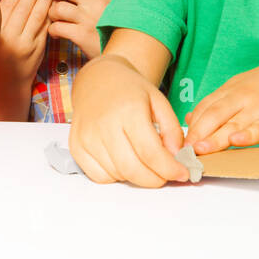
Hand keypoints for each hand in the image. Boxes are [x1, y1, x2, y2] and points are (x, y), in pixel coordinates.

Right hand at [0, 0, 51, 82]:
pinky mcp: (39, 49)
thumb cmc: (0, 51)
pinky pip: (46, 26)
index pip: (9, 5)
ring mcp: (26, 44)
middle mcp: (10, 38)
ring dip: (46, 0)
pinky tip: (53, 4)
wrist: (8, 79)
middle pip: (25, 8)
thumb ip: (6, 9)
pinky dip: (51, 13)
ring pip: (39, 16)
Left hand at [29, 0, 113, 58]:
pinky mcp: (83, 35)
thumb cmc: (116, 33)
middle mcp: (98, 3)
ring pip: (58, 8)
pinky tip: (55, 34)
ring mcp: (90, 19)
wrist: (127, 55)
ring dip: (51, 14)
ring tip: (54, 21)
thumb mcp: (111, 10)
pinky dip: (52, 30)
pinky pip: (57, 27)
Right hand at [69, 54, 188, 187]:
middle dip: (155, 179)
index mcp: (128, 110)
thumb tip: (175, 157)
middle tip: (165, 174)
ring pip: (118, 175)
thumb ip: (173, 130)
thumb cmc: (130, 90)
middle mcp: (104, 124)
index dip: (169, 169)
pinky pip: (99, 176)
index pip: (150, 152)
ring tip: (142, 159)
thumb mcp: (159, 102)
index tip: (182, 173)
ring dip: (136, 176)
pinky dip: (115, 175)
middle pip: (133, 170)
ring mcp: (87, 137)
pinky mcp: (76, 147)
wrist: (98, 80)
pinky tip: (123, 160)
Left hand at [184, 57, 258, 154]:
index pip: (204, 108)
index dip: (191, 125)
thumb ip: (214, 104)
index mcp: (229, 91)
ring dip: (216, 138)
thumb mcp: (237, 88)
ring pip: (234, 124)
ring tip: (201, 149)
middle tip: (185, 149)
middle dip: (198, 133)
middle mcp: (241, 98)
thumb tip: (189, 119)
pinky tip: (237, 141)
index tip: (178, 142)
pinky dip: (248, 135)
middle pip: (214, 115)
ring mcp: (258, 108)